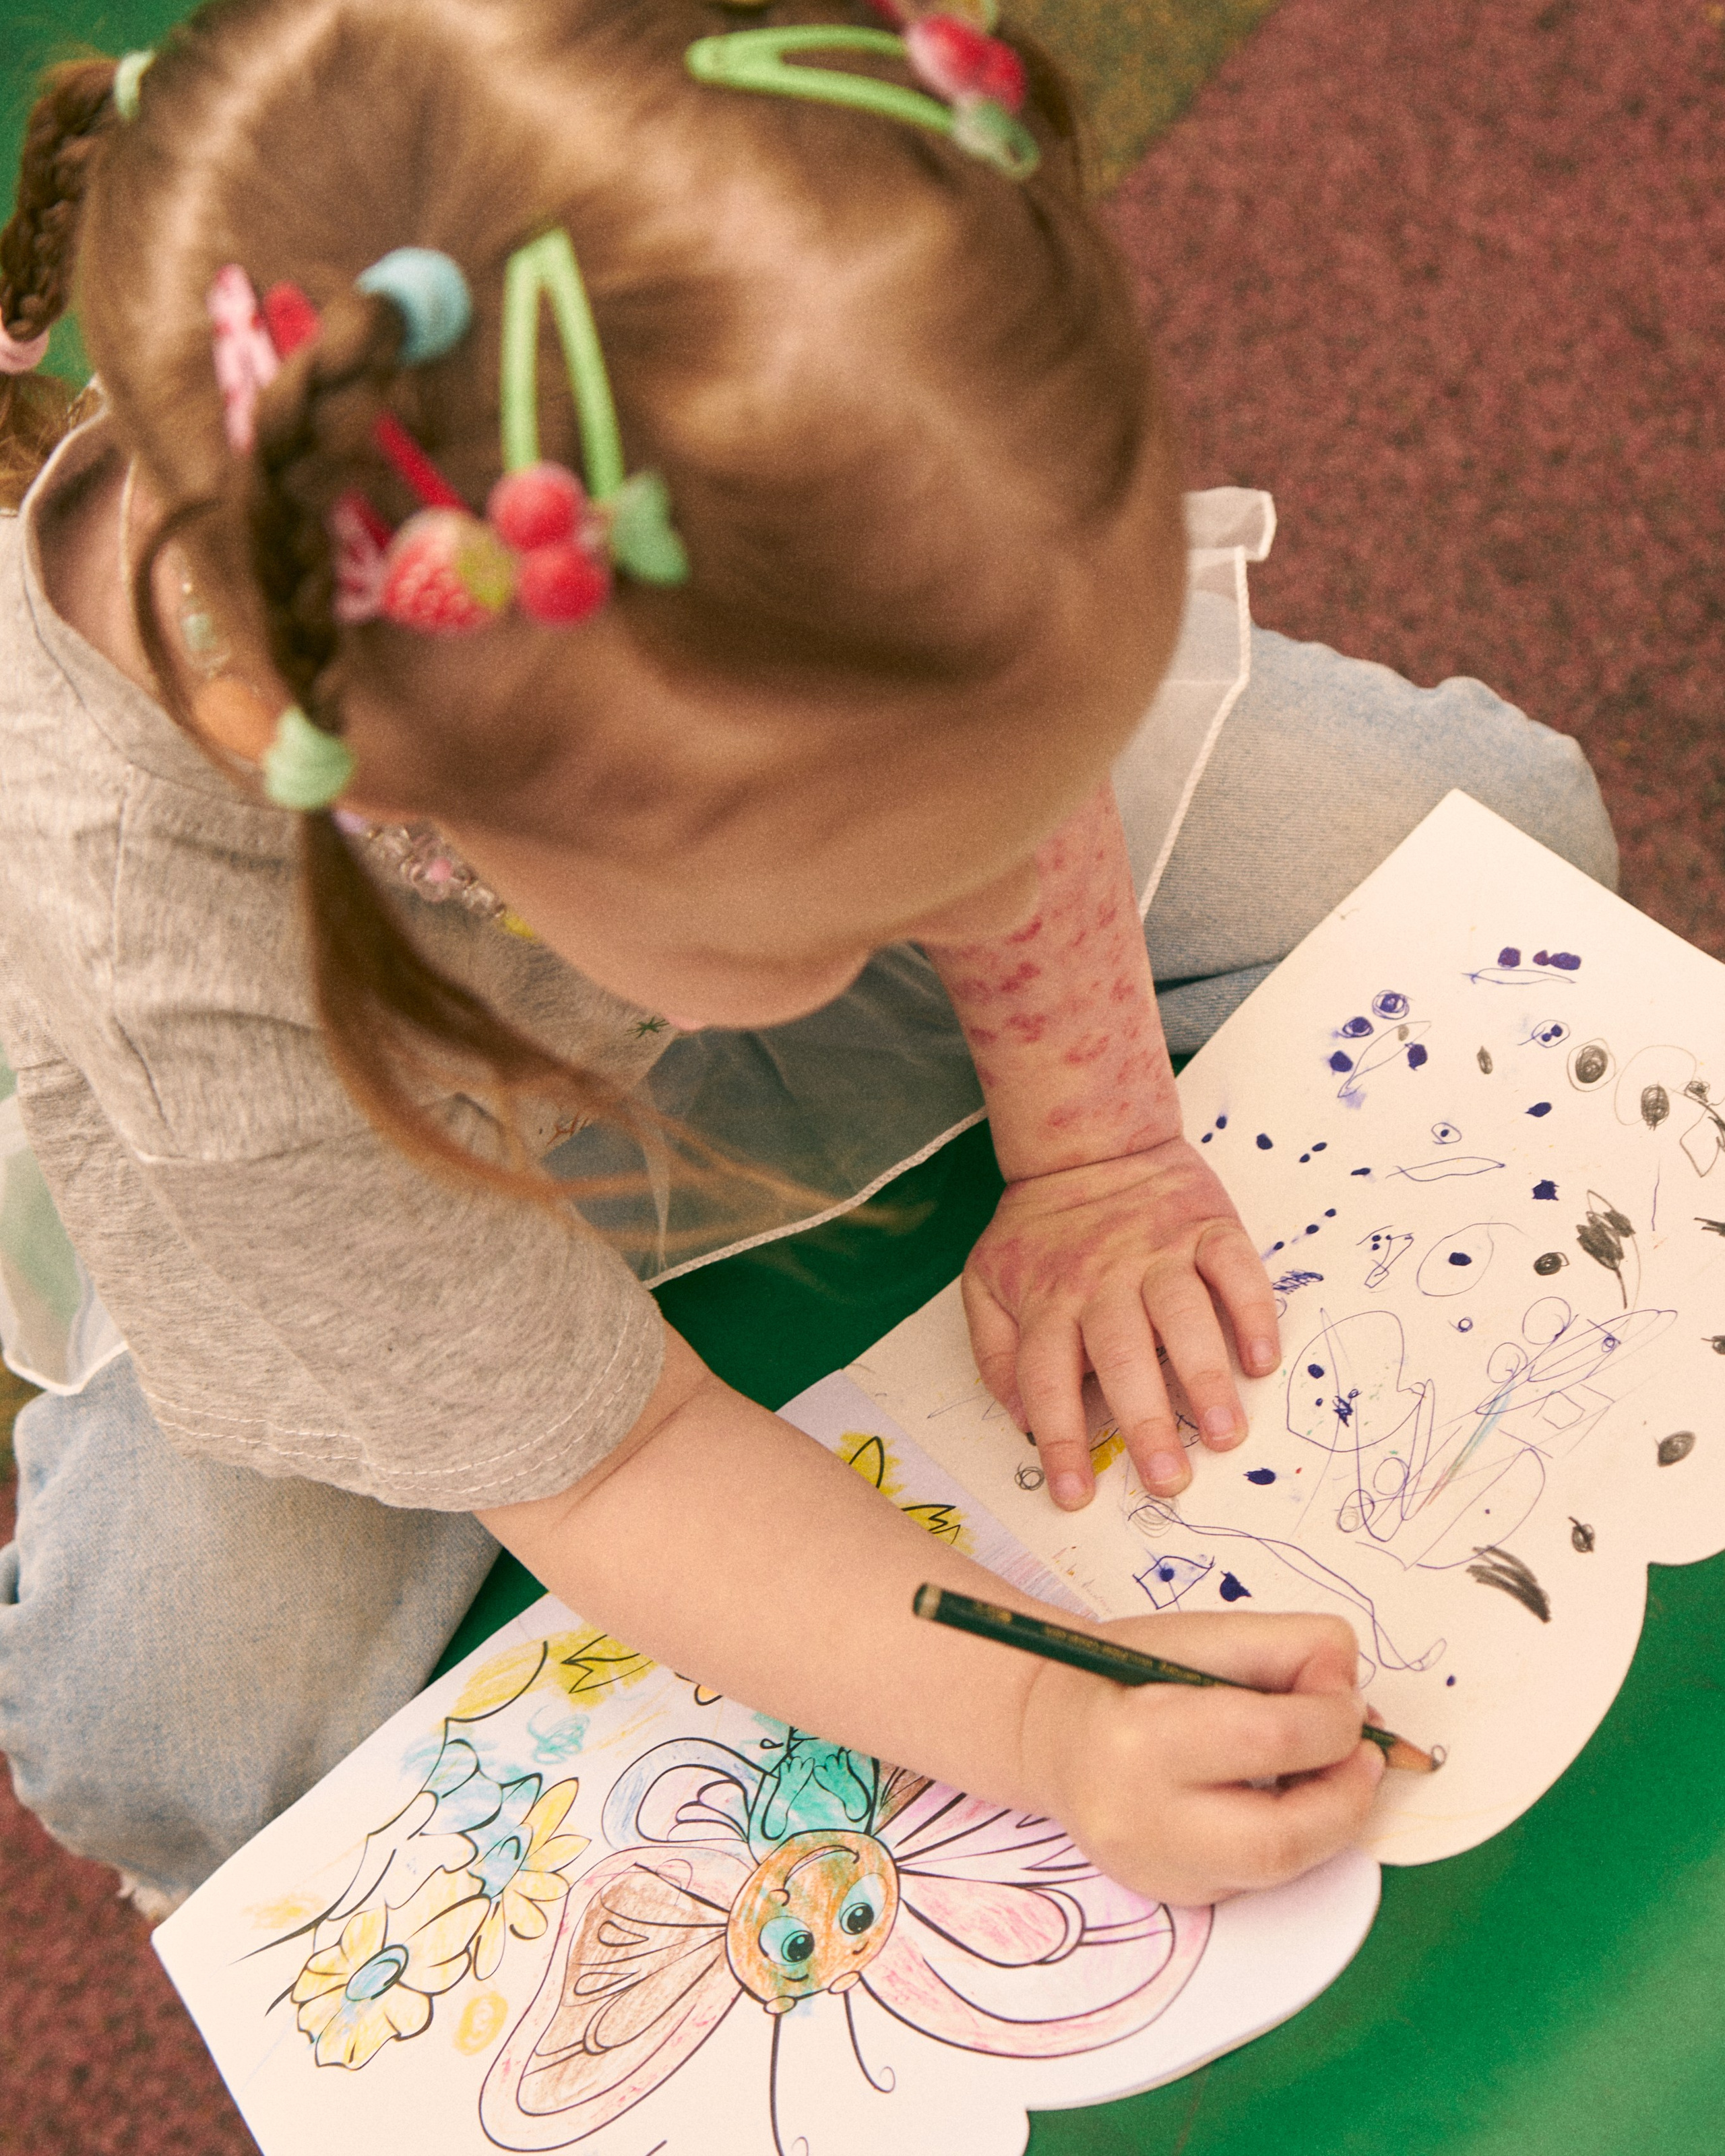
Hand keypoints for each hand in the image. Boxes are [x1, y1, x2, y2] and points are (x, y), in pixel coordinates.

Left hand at [962, 1137, 1279, 1507]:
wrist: (1088, 1139)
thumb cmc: (1040, 1228)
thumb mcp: (986, 1280)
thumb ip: (995, 1350)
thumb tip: (1019, 1418)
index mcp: (1048, 1298)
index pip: (1046, 1379)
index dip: (1060, 1441)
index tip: (1075, 1496)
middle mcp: (1103, 1278)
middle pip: (1121, 1357)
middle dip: (1145, 1423)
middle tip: (1170, 1482)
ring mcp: (1159, 1250)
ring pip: (1182, 1316)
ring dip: (1204, 1377)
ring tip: (1223, 1435)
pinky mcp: (1206, 1226)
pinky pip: (1235, 1270)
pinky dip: (1252, 1313)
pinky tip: (1262, 1360)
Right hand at [1020, 1611, 1384, 1906]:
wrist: (1050, 1736)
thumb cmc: (1124, 1677)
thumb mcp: (1198, 1635)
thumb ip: (1285, 1645)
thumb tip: (1350, 1691)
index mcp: (1141, 1737)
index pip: (1271, 1738)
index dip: (1334, 1718)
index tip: (1345, 1698)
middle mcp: (1142, 1821)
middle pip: (1283, 1837)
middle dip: (1347, 1796)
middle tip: (1364, 1755)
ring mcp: (1157, 1872)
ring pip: (1280, 1870)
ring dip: (1330, 1821)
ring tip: (1330, 1773)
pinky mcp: (1176, 1898)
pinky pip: (1260, 1879)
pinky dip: (1292, 1839)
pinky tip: (1281, 1799)